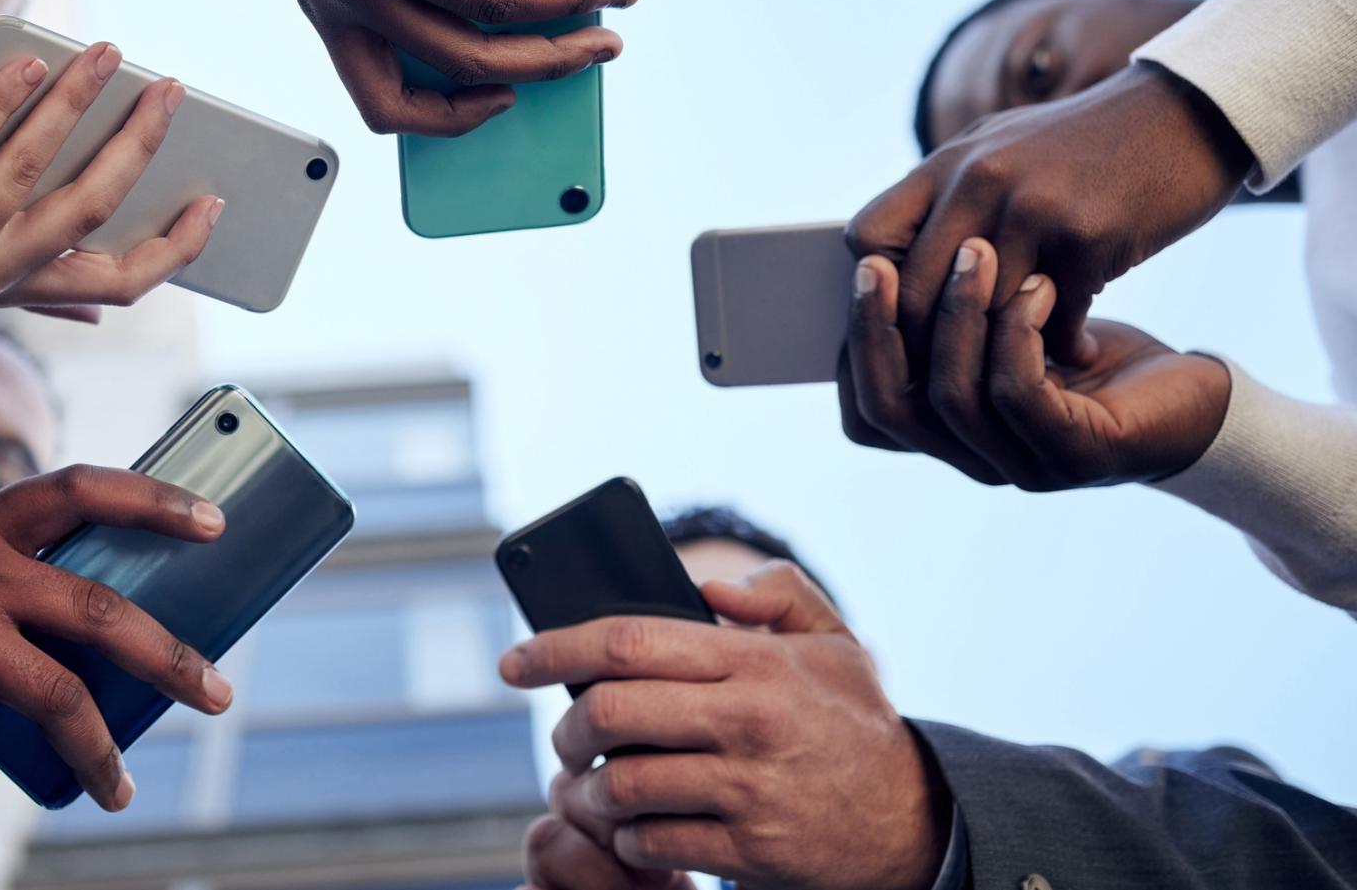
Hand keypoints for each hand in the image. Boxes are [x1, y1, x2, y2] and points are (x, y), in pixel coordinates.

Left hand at [0, 43, 221, 317]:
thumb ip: (31, 283)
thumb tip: (103, 308)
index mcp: (17, 289)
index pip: (123, 285)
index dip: (177, 249)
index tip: (213, 201)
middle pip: (93, 214)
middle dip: (141, 145)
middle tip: (169, 90)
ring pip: (37, 170)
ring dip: (80, 102)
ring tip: (106, 54)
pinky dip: (5, 99)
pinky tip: (30, 61)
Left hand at [500, 563, 949, 889]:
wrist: (915, 821)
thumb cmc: (856, 723)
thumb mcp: (834, 641)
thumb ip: (776, 593)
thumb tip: (708, 581)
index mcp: (755, 661)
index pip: (630, 641)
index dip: (557, 647)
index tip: (516, 660)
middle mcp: (747, 720)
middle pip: (611, 713)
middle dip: (568, 727)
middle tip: (565, 737)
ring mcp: (747, 789)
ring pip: (623, 785)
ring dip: (589, 791)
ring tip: (591, 787)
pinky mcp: (749, 851)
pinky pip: (653, 841)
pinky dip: (627, 836)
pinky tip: (633, 826)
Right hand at [839, 238, 1230, 486]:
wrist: (1197, 397)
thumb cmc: (1098, 358)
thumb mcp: (1010, 333)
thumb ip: (952, 320)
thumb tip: (880, 259)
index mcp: (949, 438)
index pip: (865, 416)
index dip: (852, 350)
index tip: (862, 272)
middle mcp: (975, 461)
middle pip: (889, 411)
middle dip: (877, 332)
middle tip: (880, 265)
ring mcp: (1024, 467)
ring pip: (951, 397)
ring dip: (953, 318)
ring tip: (975, 251)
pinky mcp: (1078, 456)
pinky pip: (1018, 395)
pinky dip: (1017, 334)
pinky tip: (1037, 286)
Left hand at [848, 62, 1249, 362]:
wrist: (1185, 112)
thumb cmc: (1086, 144)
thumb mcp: (1001, 150)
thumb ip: (949, 199)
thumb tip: (895, 266)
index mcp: (948, 162)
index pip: (868, 239)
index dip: (876, 289)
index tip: (907, 319)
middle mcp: (977, 180)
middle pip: (916, 290)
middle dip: (930, 343)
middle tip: (954, 376)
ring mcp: (1030, 207)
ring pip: (980, 312)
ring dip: (998, 353)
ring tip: (1014, 375)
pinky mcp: (1086, 235)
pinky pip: (1055, 317)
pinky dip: (1064, 345)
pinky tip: (1078, 352)